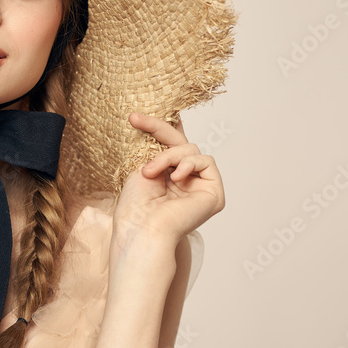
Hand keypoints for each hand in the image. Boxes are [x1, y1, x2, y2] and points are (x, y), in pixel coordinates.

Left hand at [112, 112, 224, 249]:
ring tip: (150, 172)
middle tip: (135, 120)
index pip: (169, 146)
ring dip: (169, 156)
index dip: (156, 128)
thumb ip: (160, 147)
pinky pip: (206, 161)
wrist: (142, 230)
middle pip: (181, 142)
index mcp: (167, 179)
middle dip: (158, 129)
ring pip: (190, 150)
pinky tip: (175, 178)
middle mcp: (185, 182)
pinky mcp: (213, 193)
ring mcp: (200, 187)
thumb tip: (174, 122)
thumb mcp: (143, 167)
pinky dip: (189, 164)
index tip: (133, 118)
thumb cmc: (135, 207)